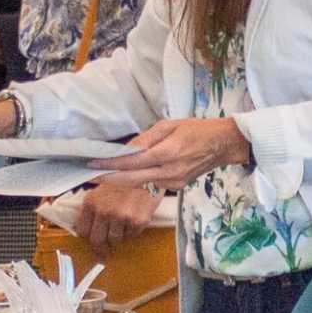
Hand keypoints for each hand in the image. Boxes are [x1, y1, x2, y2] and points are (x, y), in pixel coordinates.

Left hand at [59, 177, 164, 245]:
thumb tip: (82, 227)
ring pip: (115, 239)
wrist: (149, 171)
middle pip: (97, 240)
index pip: (82, 231)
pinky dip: (133, 229)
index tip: (91, 237)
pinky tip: (134, 216)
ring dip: (119, 234)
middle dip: (101, 244)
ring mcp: (121, 217)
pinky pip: (131, 235)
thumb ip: (92, 206)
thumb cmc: (125, 178)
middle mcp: (104, 210)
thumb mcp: (102, 187)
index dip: (88, 235)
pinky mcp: (137, 221)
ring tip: (123, 220)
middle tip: (105, 246)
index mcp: (92, 201)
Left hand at [99, 117, 252, 188]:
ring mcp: (173, 182)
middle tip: (88, 175)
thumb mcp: (170, 125)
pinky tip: (124, 175)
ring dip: (119, 180)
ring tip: (101, 174)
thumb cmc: (197, 130)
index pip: (132, 162)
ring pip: (139, 185)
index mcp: (167, 153)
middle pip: (131, 180)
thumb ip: (146, 138)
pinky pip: (150, 185)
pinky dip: (135, 180)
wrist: (222, 145)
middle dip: (107, 178)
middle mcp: (169, 171)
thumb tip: (126, 149)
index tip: (92, 163)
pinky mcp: (175, 187)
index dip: (110, 164)